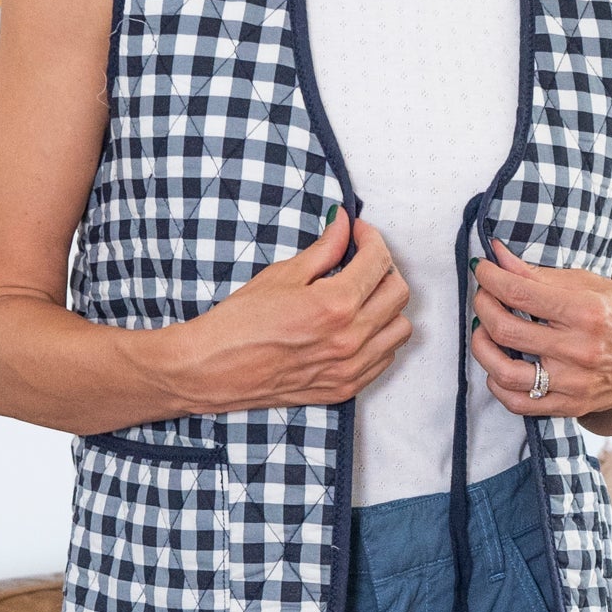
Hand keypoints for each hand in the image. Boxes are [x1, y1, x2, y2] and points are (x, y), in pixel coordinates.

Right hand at [166, 210, 411, 411]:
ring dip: (387, 305)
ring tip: (361, 294)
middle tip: (361, 260)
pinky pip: (385, 359)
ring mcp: (350, 368)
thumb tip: (344, 224)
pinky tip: (357, 326)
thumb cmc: (238, 323)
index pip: (379, 261)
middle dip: (384, 267)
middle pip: (398, 292)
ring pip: (400, 329)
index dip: (371, 238)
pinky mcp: (344, 388)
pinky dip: (380, 337)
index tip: (357, 233)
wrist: (211, 369)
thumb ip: (323, 249)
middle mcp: (350, 339)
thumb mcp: (282, 275)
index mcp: (336, 305)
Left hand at [469, 239, 611, 424]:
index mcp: (586, 312)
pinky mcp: (571, 405)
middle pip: (506, 330)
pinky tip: (498, 366)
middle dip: (483, 306)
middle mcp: (579, 350)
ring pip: (505, 372)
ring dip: (481, 348)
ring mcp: (574, 382)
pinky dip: (498, 385)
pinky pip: (519, 404)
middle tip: (483, 295)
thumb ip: (539, 274)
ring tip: (484, 331)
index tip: (481, 268)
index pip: (519, 293)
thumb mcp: (589, 284)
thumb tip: (498, 256)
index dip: (490, 277)